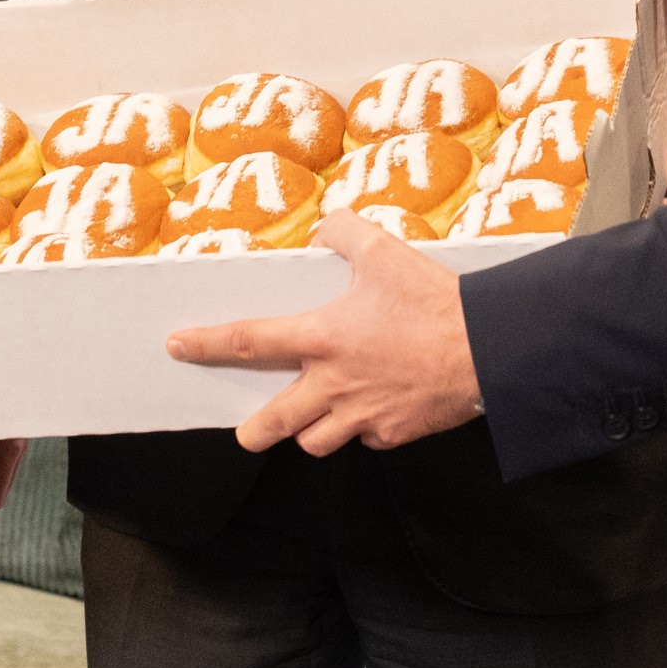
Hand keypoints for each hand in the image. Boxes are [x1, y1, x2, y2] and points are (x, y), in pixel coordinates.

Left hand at [167, 213, 482, 453]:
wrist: (487, 349)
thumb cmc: (435, 301)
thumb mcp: (384, 250)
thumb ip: (345, 232)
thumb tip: (327, 226)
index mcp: (322, 337)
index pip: (247, 341)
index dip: (206, 344)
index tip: (178, 347)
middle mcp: (334, 383)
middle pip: (276, 421)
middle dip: (255, 430)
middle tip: (247, 432)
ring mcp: (364, 415)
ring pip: (318, 441)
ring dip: (312, 432)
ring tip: (316, 418)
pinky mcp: (395, 433)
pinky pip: (367, 439)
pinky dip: (365, 429)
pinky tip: (374, 410)